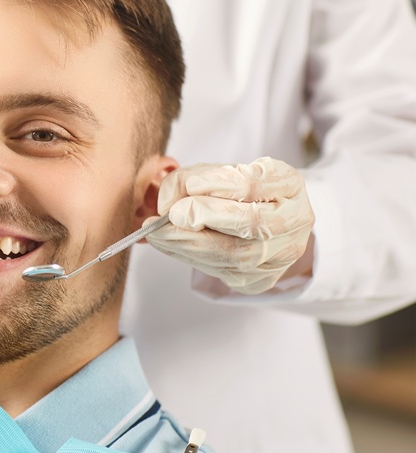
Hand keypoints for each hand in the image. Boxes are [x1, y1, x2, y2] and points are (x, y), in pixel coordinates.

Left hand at [144, 157, 314, 293]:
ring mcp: (281, 254)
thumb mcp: (217, 173)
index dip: (220, 184)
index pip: (256, 183)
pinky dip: (189, 258)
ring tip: (157, 233)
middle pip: (252, 223)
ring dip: (187, 244)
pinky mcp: (261, 279)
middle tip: (171, 215)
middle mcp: (295, 221)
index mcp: (290, 185)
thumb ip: (189, 179)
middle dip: (205, 217)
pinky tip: (170, 245)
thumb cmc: (237, 192)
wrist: (262, 223)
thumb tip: (166, 204)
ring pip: (235, 255)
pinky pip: (222, 272)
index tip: (190, 186)